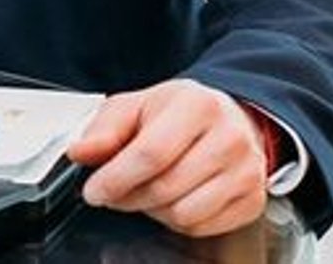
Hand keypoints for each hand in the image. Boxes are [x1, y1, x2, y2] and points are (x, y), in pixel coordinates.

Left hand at [67, 79, 269, 237]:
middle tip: (113, 191)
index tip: (94, 190)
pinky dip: (176, 221)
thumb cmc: (180, 111)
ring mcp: (246, 172)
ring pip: (183, 213)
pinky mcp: (252, 200)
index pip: (151, 153)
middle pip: (165, 187)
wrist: (230, 118)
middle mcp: (229, 138)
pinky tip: (170, 199)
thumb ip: (104, 129)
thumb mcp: (135, 105)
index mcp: (197, 106)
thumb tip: (80, 152)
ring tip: (144, 190)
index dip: (115, 178)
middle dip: (127, 196)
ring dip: (152, 210)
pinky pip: (202, 228)